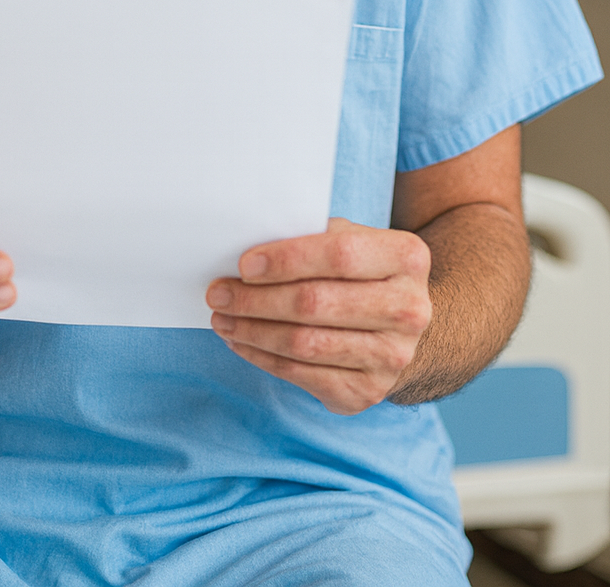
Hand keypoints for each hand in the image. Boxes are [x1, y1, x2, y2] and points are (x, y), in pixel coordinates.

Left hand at [206, 218, 431, 413]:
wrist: (398, 323)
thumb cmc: (359, 269)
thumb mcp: (349, 238)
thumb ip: (311, 236)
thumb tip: (247, 249)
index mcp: (406, 258)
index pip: (339, 255)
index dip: (287, 260)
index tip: (244, 264)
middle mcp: (408, 310)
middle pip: (315, 303)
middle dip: (256, 299)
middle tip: (218, 293)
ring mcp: (392, 357)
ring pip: (304, 343)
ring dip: (252, 331)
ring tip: (222, 318)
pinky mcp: (368, 391)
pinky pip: (302, 375)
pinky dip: (262, 357)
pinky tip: (241, 341)